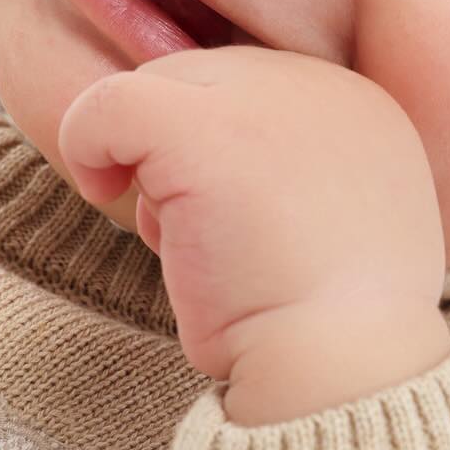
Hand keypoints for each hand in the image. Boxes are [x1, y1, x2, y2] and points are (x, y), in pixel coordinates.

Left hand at [57, 48, 449, 413]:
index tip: (227, 229)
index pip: (252, 95)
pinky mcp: (204, 130)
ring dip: (150, 168)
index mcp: (362, 110)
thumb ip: (281, 184)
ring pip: (157, 89)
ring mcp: (266, 99)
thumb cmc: (322, 332)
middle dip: (176, 158)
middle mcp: (324, 86)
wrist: (338, 367)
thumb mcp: (322, 236)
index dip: (215, 158)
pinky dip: (87, 144)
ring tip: (190, 243)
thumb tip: (196, 175)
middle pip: (201, 82)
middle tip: (194, 239)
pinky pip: (110, 105)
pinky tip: (101, 192)